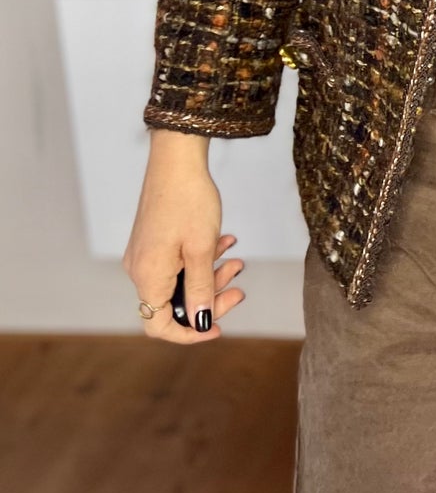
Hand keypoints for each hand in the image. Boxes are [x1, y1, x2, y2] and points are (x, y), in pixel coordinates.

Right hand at [124, 141, 246, 342]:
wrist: (177, 159)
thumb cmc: (189, 200)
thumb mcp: (201, 250)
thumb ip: (201, 289)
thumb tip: (199, 322)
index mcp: (148, 276)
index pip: (158, 325)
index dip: (188, 333)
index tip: (216, 328)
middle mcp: (140, 269)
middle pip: (174, 304)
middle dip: (210, 298)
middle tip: (238, 286)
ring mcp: (145, 254)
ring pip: (181, 281)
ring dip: (210, 276)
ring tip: (235, 260)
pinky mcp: (154, 241)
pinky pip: (178, 262)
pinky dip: (202, 259)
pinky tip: (224, 242)